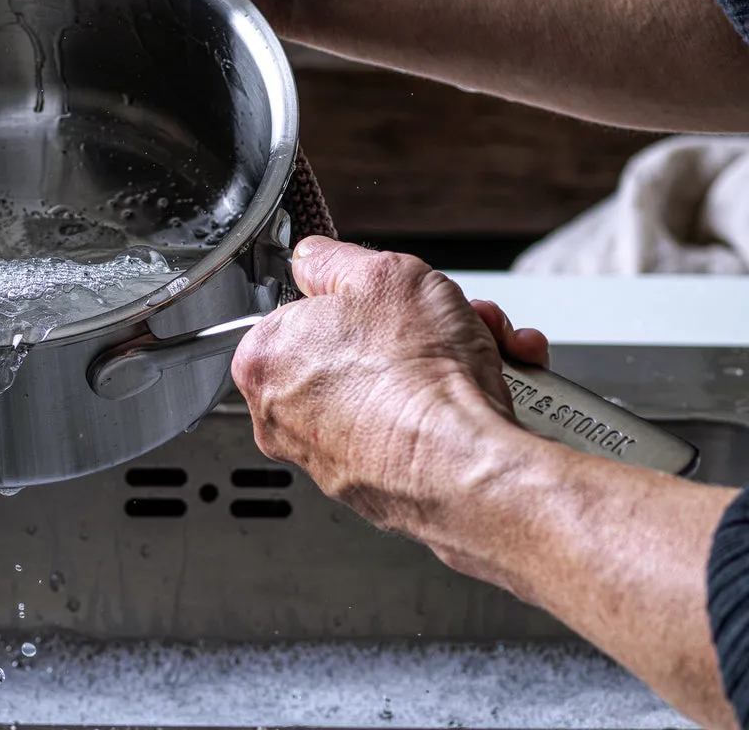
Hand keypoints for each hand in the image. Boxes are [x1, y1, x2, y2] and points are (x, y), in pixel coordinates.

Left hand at [231, 237, 548, 544]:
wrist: (470, 466)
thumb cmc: (420, 378)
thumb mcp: (382, 275)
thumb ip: (334, 260)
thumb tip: (314, 259)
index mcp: (264, 359)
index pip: (296, 310)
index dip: (349, 297)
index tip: (379, 297)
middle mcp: (283, 417)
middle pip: (348, 350)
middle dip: (407, 327)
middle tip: (441, 317)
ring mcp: (327, 459)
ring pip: (386, 389)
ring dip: (439, 361)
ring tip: (477, 347)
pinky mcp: (375, 489)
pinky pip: (410, 430)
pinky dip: (445, 408)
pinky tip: (484, 390)